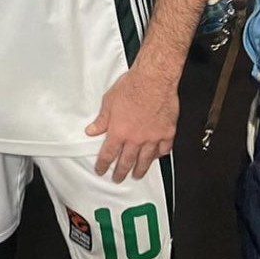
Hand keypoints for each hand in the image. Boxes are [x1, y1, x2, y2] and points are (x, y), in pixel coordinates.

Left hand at [85, 66, 178, 181]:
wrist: (154, 79)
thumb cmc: (132, 86)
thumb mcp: (109, 101)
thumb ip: (102, 119)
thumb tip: (92, 131)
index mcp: (119, 132)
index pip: (108, 154)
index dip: (103, 165)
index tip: (101, 171)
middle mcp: (135, 138)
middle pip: (126, 161)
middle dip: (120, 173)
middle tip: (118, 179)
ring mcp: (153, 137)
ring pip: (146, 159)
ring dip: (140, 169)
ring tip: (137, 175)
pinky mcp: (167, 132)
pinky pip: (164, 149)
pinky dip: (160, 155)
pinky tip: (157, 157)